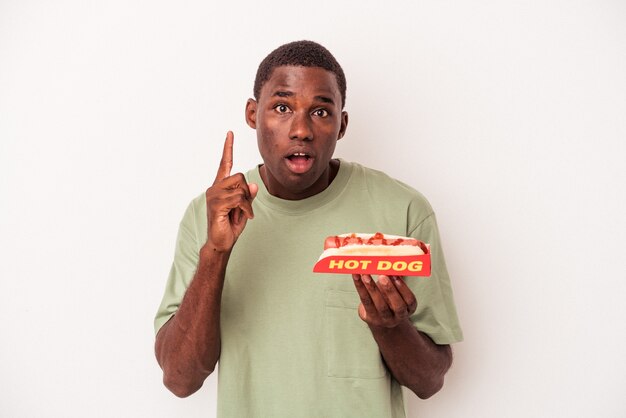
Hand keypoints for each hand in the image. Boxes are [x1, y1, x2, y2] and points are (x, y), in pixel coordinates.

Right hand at [204, 131, 257, 252]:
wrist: (221, 243)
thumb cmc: (230, 225)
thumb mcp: (244, 208)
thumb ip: (248, 196)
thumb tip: (253, 185)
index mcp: (221, 186)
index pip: (225, 163)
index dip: (228, 148)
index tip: (230, 133)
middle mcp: (215, 188)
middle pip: (239, 176)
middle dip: (246, 192)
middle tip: (244, 207)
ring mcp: (214, 195)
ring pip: (240, 187)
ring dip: (246, 202)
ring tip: (242, 213)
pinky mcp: (216, 204)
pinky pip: (239, 198)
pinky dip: (246, 208)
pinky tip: (245, 217)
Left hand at [352, 274, 417, 328]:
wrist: (380, 319)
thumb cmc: (390, 299)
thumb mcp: (396, 292)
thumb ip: (394, 280)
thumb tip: (389, 263)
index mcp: (409, 309)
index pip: (410, 300)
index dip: (403, 288)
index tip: (396, 275)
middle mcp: (398, 317)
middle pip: (397, 306)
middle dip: (390, 290)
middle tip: (382, 276)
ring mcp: (384, 319)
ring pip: (380, 305)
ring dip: (372, 288)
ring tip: (366, 275)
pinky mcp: (370, 317)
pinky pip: (366, 301)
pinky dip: (360, 287)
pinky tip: (356, 276)